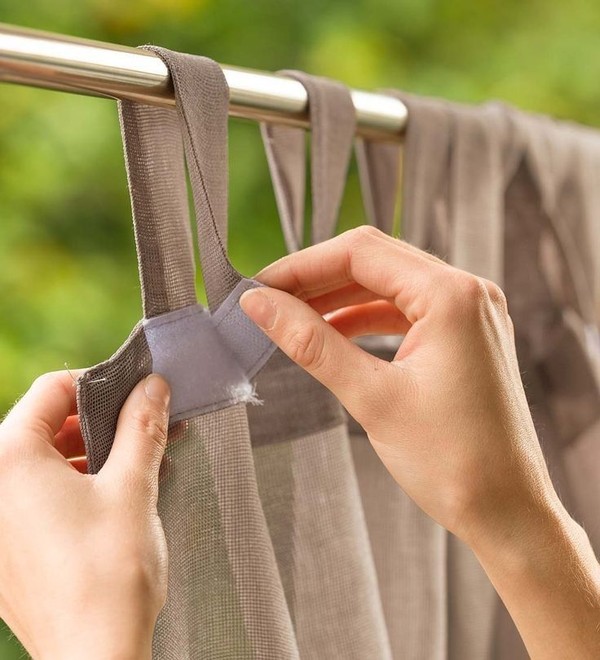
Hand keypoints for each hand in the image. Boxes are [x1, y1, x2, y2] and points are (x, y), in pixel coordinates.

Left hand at [0, 371, 170, 659]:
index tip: (136, 394)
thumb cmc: (109, 572)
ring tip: (138, 464)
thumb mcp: (133, 485)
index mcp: (9, 459)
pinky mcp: (7, 550)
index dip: (100, 385)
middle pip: (47, 425)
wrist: (97, 657)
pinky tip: (117, 496)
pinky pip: (38, 496)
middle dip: (101, 422)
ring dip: (93, 454)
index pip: (53, 390)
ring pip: (45, 461)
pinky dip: (76, 485)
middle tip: (145, 429)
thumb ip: (142, 425)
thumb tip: (153, 386)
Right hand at [241, 226, 552, 544]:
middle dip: (318, 278)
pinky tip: (333, 332)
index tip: (260, 287)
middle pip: (375, 261)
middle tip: (269, 300)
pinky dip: (366, 318)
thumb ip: (311, 343)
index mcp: (452, 296)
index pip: (361, 253)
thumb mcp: (371, 398)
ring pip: (389, 285)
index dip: (303, 266)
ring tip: (293, 316)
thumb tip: (260, 305)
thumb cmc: (453, 462)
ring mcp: (470, 313)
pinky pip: (406, 311)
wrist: (507, 512)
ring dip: (339, 297)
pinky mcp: (464, 336)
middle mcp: (467, 292)